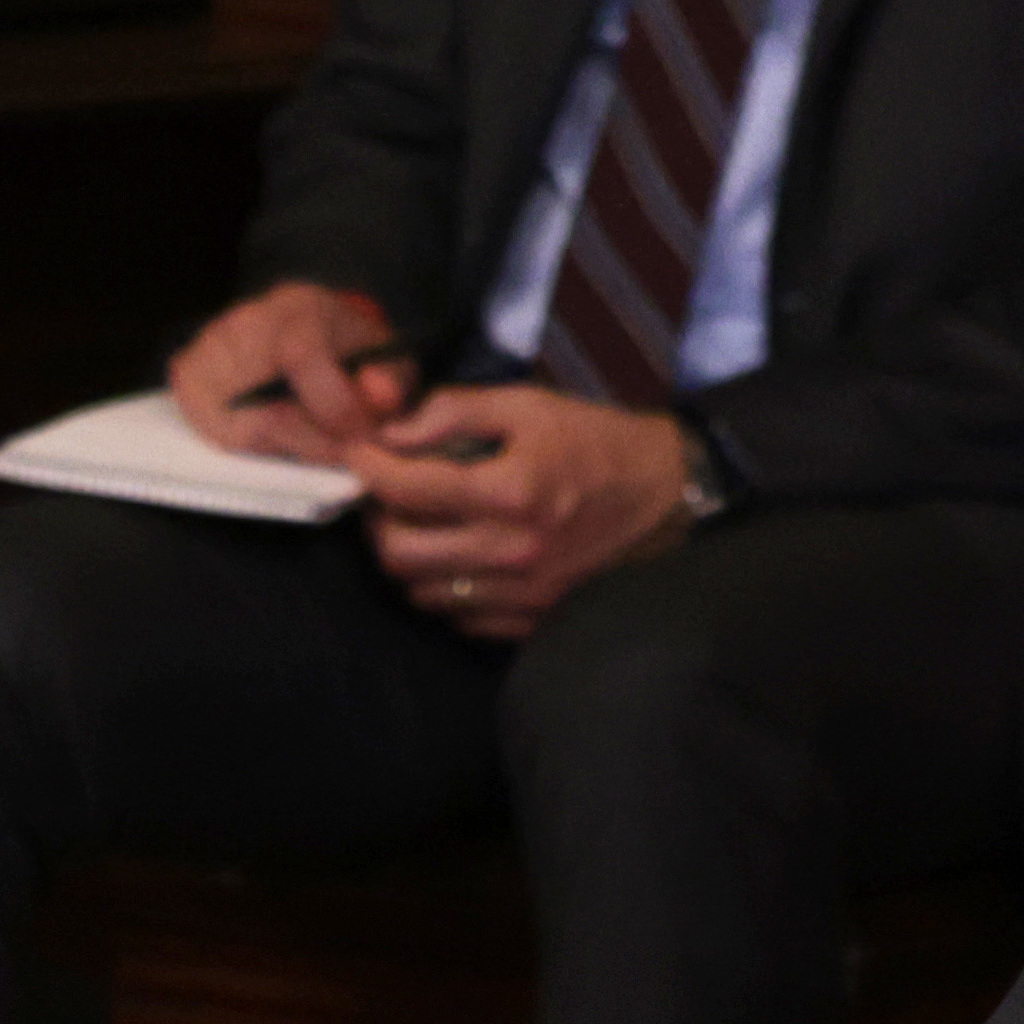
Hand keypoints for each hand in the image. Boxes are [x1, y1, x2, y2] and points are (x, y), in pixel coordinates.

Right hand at [169, 278, 416, 461]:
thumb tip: (376, 399)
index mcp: (299, 307)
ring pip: (240, 430)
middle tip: (339, 450)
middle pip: (269, 409)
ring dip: (283, 447)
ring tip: (309, 438)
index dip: (334, 408)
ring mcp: (208, 350)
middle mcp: (244, 321)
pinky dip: (249, 444)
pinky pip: (214, 432)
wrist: (298, 330)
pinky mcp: (186, 374)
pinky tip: (273, 433)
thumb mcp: (386, 357)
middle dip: (313, 441)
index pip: (302, 358)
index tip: (359, 438)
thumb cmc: (345, 350)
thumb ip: (393, 379)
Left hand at [358, 382, 700, 639]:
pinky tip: (456, 559)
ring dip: (408, 561)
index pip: (408, 490)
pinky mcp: (534, 617)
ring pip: (422, 593)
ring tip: (419, 528)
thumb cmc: (594, 442)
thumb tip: (392, 434)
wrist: (664, 494)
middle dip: (379, 524)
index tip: (359, 457)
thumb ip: (454, 413)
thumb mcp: (528, 405)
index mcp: (512, 491)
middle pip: (400, 556)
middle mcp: (513, 549)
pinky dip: (444, 590)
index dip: (370, 470)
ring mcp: (524, 591)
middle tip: (385, 500)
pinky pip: (460, 618)